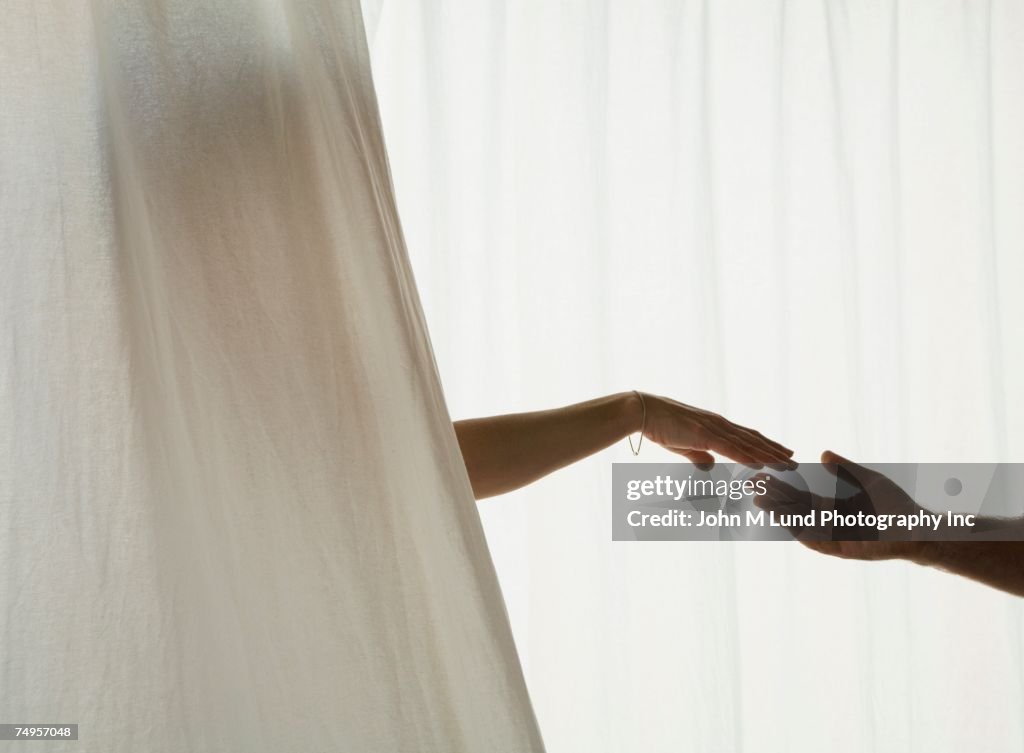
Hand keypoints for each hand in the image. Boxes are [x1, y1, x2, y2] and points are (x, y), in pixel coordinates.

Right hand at [639, 392, 795, 468]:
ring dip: (768, 455)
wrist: (643, 411)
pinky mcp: (703, 434)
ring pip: (746, 444)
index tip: (783, 454)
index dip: (767, 445)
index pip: (747, 436)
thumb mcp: (683, 445)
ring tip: (786, 465)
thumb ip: (698, 455)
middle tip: (795, 461)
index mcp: (715, 426)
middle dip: (775, 451)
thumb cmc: (660, 426)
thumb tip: (710, 466)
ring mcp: (712, 428)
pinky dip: (746, 457)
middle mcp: (719, 424)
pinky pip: (729, 448)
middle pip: (753, 439)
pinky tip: (759, 465)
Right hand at [755, 450, 929, 560]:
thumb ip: (845, 468)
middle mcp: (827, 522)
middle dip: (773, 499)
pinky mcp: (842, 550)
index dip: (780, 486)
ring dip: (780, 515)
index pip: (798, 495)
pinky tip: (788, 524)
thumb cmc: (896, 504)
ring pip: (800, 525)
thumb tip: (822, 453)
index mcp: (830, 505)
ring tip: (762, 503)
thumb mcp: (867, 479)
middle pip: (793, 509)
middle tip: (752, 488)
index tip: (761, 475)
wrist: (918, 527)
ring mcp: (833, 537)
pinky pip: (817, 542)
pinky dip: (802, 533)